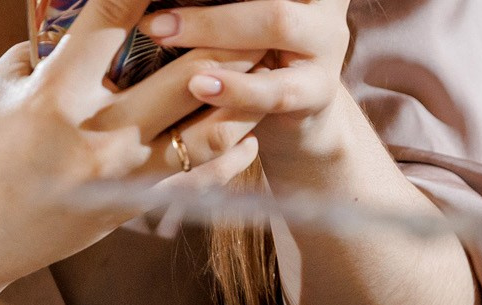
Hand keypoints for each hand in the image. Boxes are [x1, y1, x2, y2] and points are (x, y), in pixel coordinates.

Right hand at [0, 0, 261, 288]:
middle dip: (225, 37)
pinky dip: (231, 155)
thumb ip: (51, 52)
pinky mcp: (133, 210)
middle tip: (251, 18)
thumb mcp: (0, 89)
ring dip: (244, 96)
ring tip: (264, 67)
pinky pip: (198, 182)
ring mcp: (122, 179)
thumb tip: (90, 21)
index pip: (113, 18)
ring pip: (208, 133)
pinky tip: (247, 132)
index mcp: (55, 96)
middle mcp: (98, 138)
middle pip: (188, 77)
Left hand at [138, 0, 354, 168]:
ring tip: (161, 33)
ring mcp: (326, 42)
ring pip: (276, 20)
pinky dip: (236, 88)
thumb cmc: (249, 52)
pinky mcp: (320, 90)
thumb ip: (209, 0)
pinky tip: (198, 85)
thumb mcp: (234, 15)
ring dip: (214, 27)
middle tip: (154, 9)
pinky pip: (277, 88)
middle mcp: (320, 0)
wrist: (296, 115)